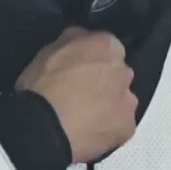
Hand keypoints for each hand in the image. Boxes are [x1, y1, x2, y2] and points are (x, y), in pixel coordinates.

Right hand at [15, 26, 136, 163]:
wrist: (44, 129)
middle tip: (79, 93)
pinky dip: (107, 127)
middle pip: (117, 74)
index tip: (76, 69)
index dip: (90, 58)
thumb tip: (81, 38)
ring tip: (83, 117)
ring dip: (107, 104)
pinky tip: (87, 131)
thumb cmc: (41, 86)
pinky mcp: (127, 128)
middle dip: (103, 81)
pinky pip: (119, 125)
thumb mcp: (47, 50)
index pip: (106, 46)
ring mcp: (129, 102)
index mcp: (107, 46)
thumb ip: (71, 40)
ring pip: (121, 100)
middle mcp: (125, 71)